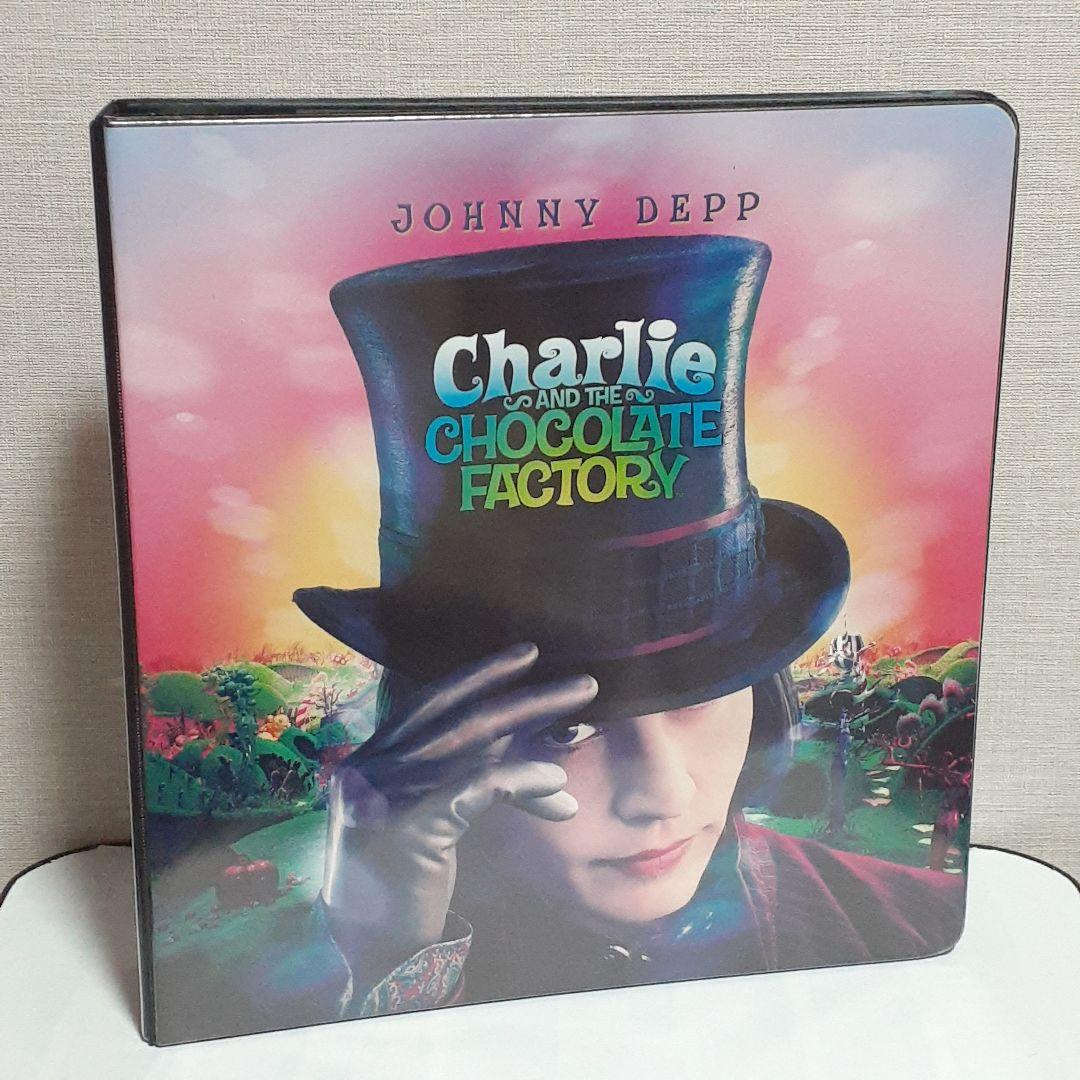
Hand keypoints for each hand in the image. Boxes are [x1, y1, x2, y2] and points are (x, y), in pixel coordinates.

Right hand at [321, 643, 596, 987]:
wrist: (369, 947)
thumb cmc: (402, 879)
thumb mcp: (430, 816)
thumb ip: (470, 780)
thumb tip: (552, 770)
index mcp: (374, 756)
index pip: (430, 700)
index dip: (479, 674)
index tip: (527, 654)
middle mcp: (372, 765)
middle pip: (460, 715)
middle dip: (524, 692)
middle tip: (580, 679)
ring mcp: (383, 793)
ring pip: (473, 742)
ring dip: (536, 724)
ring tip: (583, 712)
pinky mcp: (406, 827)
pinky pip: (475, 789)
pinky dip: (520, 780)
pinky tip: (557, 785)